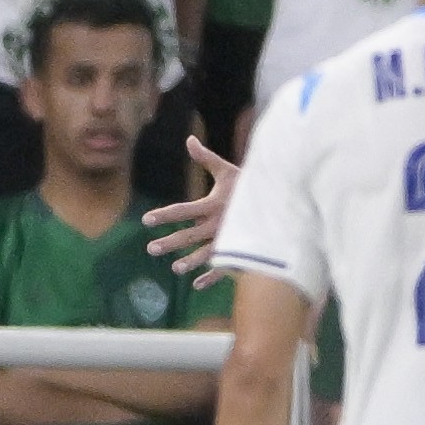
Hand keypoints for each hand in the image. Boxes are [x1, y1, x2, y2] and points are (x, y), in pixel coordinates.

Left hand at [143, 135, 238, 285]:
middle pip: (190, 235)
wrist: (278, 198)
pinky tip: (196, 284)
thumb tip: (189, 140)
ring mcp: (230, 238)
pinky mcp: (241, 249)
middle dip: (170, 242)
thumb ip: (205, 158)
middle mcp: (219, 223)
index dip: (165, 214)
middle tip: (151, 249)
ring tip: (175, 268)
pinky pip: (225, 266)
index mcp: (214, 204)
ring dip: (190, 262)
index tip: (146, 220)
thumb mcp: (227, 170)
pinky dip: (211, 277)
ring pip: (206, 254)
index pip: (184, 210)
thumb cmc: (248, 184)